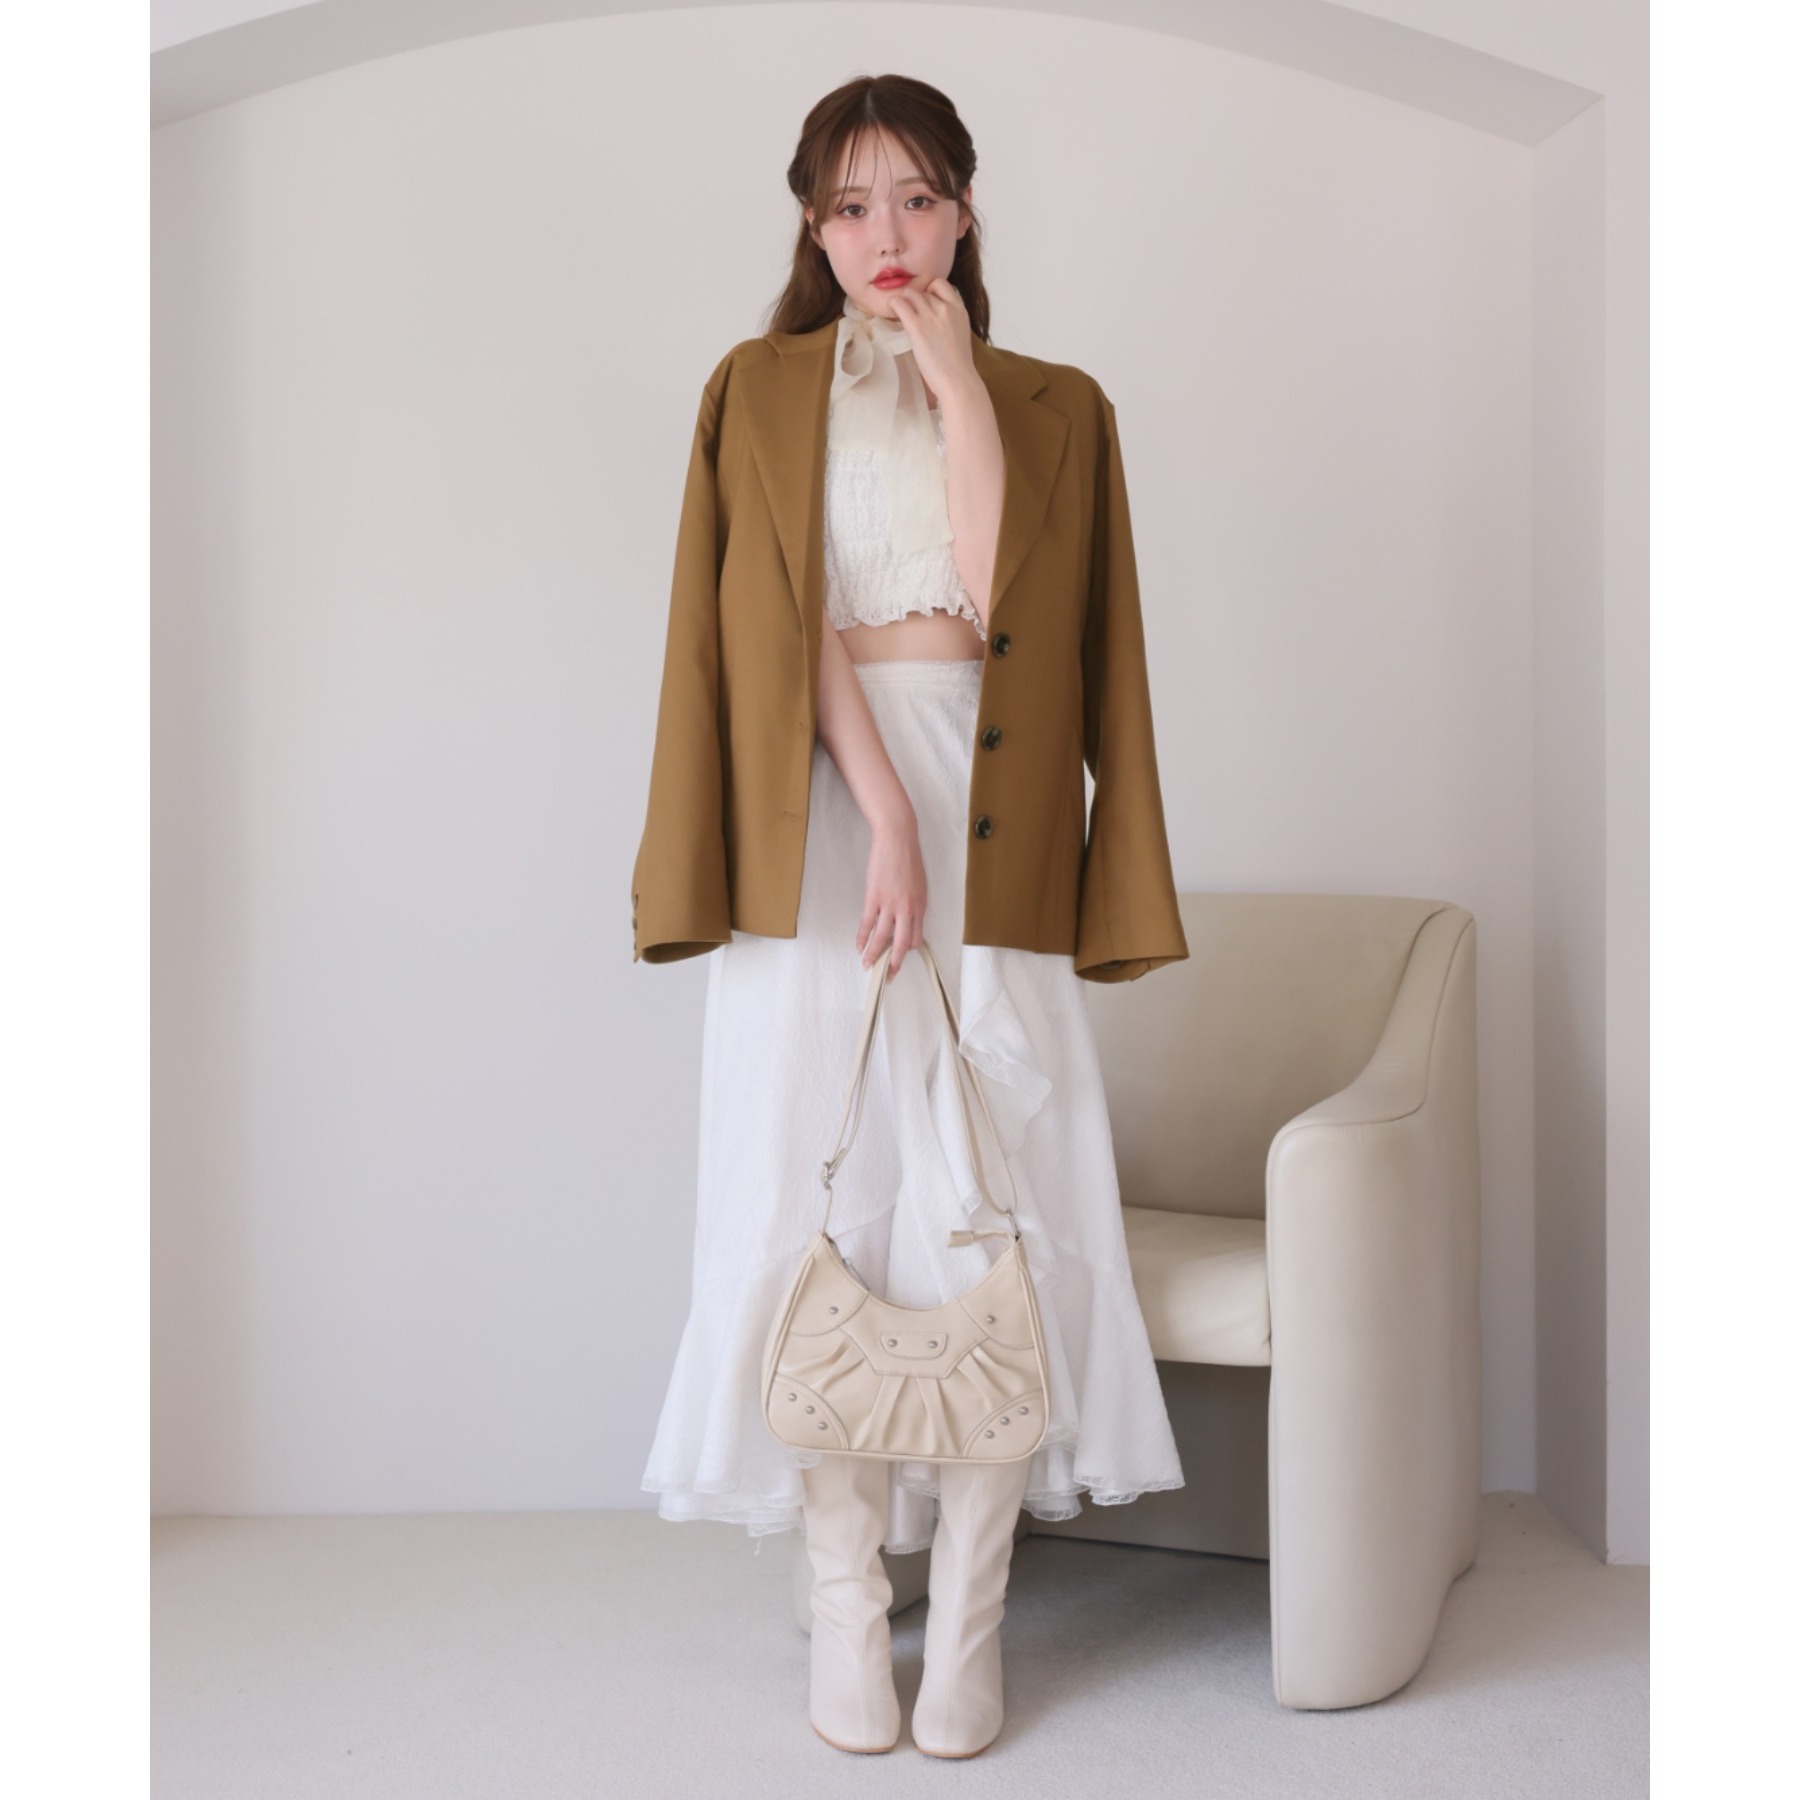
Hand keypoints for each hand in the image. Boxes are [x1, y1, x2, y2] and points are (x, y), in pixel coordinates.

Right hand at [857, 813, 927, 982]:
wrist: (898, 838)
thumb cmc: (909, 858)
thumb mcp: (919, 884)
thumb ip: (914, 903)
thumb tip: (907, 919)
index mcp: (921, 906)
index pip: (916, 938)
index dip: (906, 950)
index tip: (898, 956)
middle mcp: (908, 909)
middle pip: (901, 944)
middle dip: (893, 964)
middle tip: (887, 976)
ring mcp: (891, 904)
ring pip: (881, 938)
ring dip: (873, 954)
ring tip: (867, 965)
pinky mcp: (874, 897)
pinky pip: (867, 924)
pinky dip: (861, 937)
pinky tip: (858, 946)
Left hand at [889, 278, 976, 403]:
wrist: (957, 380)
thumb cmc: (958, 365)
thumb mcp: (960, 333)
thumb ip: (949, 320)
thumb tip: (933, 317)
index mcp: (959, 308)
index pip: (940, 284)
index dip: (929, 290)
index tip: (924, 303)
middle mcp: (945, 307)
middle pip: (922, 290)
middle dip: (914, 299)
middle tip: (908, 313)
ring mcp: (931, 316)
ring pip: (910, 294)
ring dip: (902, 301)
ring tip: (899, 313)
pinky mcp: (917, 326)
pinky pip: (900, 304)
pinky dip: (893, 304)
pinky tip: (891, 311)